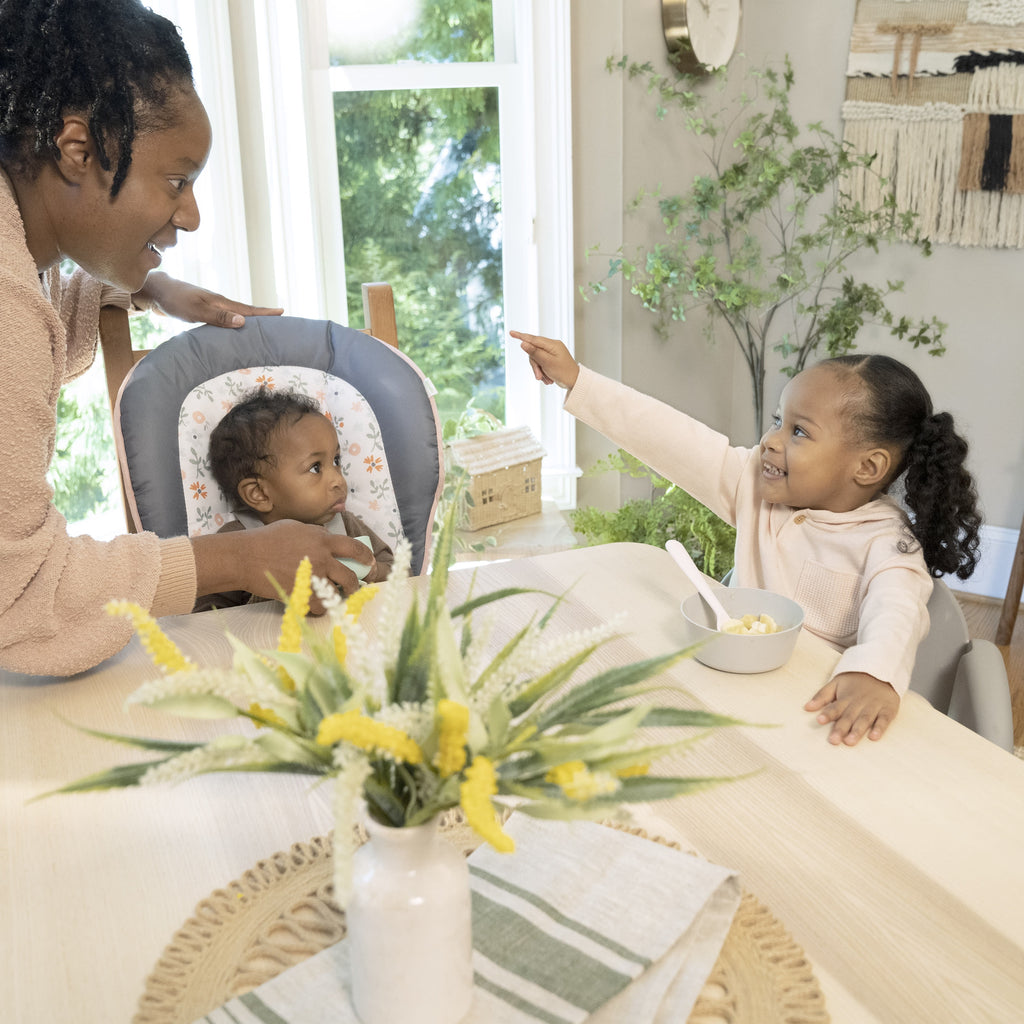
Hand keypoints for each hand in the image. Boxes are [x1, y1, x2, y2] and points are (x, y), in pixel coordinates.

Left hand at [133, 272, 283, 327]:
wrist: (156, 291)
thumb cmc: (175, 301)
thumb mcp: (196, 311)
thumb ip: (218, 316)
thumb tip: (243, 321)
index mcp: (221, 302)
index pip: (248, 309)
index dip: (265, 313)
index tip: (282, 312)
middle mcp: (220, 303)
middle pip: (246, 311)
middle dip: (263, 316)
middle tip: (280, 320)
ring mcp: (212, 306)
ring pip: (237, 314)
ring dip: (251, 320)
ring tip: (264, 327)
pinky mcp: (204, 311)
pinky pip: (226, 318)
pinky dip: (236, 323)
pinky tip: (237, 328)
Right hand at [193, 521, 369, 614]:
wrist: (246, 557)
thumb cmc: (266, 539)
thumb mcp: (295, 527)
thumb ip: (315, 534)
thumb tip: (327, 538)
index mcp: (322, 540)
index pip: (354, 548)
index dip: (365, 556)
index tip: (369, 562)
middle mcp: (323, 558)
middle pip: (350, 576)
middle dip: (355, 584)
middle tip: (354, 587)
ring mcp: (314, 578)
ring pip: (337, 593)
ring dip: (338, 597)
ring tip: (334, 598)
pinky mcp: (303, 594)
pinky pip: (320, 607)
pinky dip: (320, 609)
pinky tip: (316, 606)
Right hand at [510, 330, 579, 389]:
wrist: (575, 382)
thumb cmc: (564, 372)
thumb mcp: (547, 363)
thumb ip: (535, 352)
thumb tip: (523, 343)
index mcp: (553, 344)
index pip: (533, 339)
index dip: (521, 336)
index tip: (511, 333)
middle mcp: (552, 347)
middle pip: (533, 352)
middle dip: (535, 365)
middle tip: (539, 376)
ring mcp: (551, 353)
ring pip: (536, 359)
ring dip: (539, 370)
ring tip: (546, 379)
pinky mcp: (551, 360)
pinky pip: (541, 363)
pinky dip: (542, 372)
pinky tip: (548, 379)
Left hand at [804, 672, 899, 745]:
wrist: (880, 671)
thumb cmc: (854, 682)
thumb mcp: (836, 683)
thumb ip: (822, 696)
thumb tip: (806, 707)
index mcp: (845, 697)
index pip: (835, 707)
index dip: (828, 714)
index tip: (819, 720)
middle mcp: (859, 702)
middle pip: (849, 716)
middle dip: (841, 728)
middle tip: (833, 740)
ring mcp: (874, 706)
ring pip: (864, 719)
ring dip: (857, 731)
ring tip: (850, 741)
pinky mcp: (888, 709)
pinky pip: (884, 720)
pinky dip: (879, 728)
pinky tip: (874, 737)